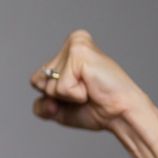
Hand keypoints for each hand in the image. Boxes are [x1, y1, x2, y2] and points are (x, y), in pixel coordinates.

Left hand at [28, 29, 151, 131]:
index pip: (36, 80)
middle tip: (85, 92)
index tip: (79, 93)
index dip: (52, 97)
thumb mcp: (59, 110)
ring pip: (48, 83)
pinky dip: (75, 95)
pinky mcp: (79, 51)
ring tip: (89, 89)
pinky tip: (91, 87)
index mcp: (66, 52)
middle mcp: (72, 43)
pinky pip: (60, 86)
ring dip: (68, 96)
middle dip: (58, 96)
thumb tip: (47, 100)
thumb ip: (41, 106)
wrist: (121, 114)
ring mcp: (75, 44)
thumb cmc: (95, 109)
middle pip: (38, 80)